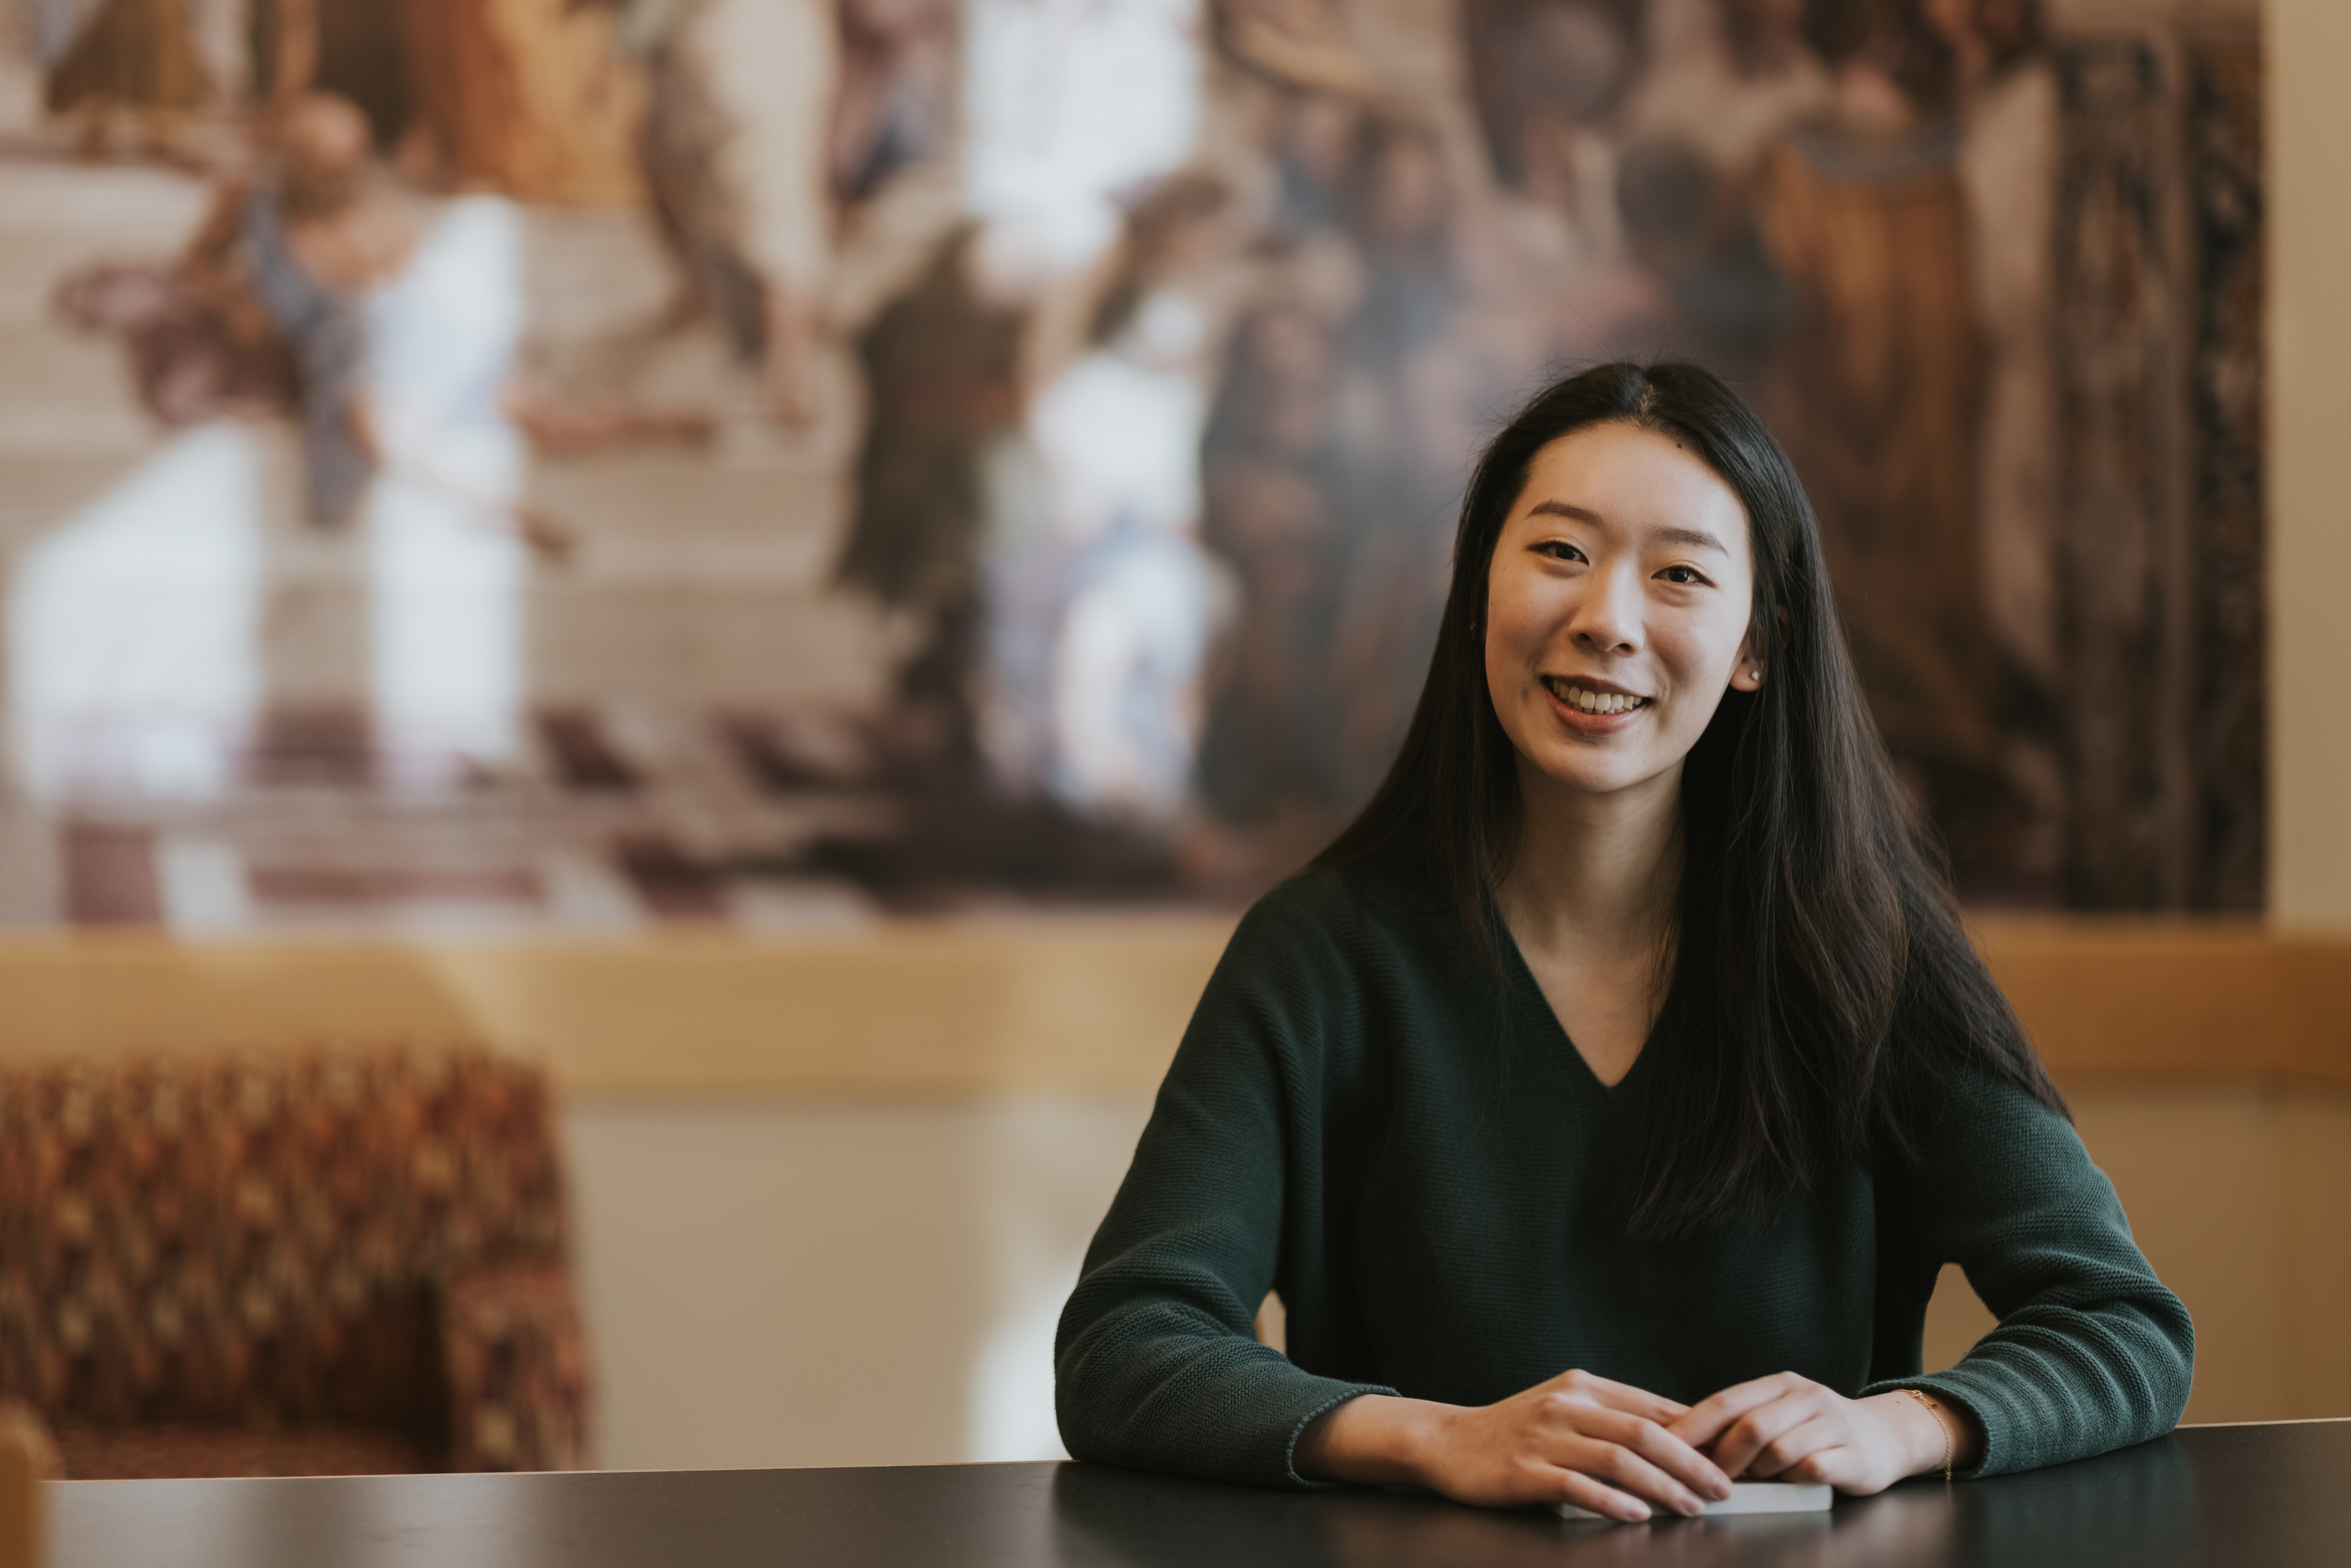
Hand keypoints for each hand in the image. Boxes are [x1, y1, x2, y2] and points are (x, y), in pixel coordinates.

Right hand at [1296, 1370, 1733, 1520]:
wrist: (1449, 1442)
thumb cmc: (1516, 1430)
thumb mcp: (1566, 1409)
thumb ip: (1614, 1419)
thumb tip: (1680, 1438)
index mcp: (1583, 1387)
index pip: (1652, 1409)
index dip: (1696, 1435)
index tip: (1727, 1460)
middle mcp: (1567, 1406)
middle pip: (1643, 1433)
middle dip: (1690, 1464)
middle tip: (1721, 1490)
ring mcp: (1544, 1437)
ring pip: (1617, 1459)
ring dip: (1661, 1486)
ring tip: (1690, 1508)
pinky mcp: (1525, 1471)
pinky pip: (1577, 1486)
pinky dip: (1612, 1501)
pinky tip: (1636, 1514)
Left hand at [1669, 1373, 1977, 1494]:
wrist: (1887, 1436)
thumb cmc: (1818, 1430)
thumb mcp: (1780, 1414)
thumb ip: (1741, 1423)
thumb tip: (1685, 1446)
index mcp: (1779, 1384)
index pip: (1725, 1402)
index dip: (1692, 1427)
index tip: (1664, 1449)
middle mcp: (1806, 1397)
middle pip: (1751, 1426)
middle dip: (1723, 1458)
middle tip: (1708, 1481)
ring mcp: (1832, 1423)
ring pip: (1780, 1449)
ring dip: (1759, 1473)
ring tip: (1754, 1482)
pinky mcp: (1854, 1454)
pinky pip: (1814, 1468)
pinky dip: (1794, 1480)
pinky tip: (1791, 1483)